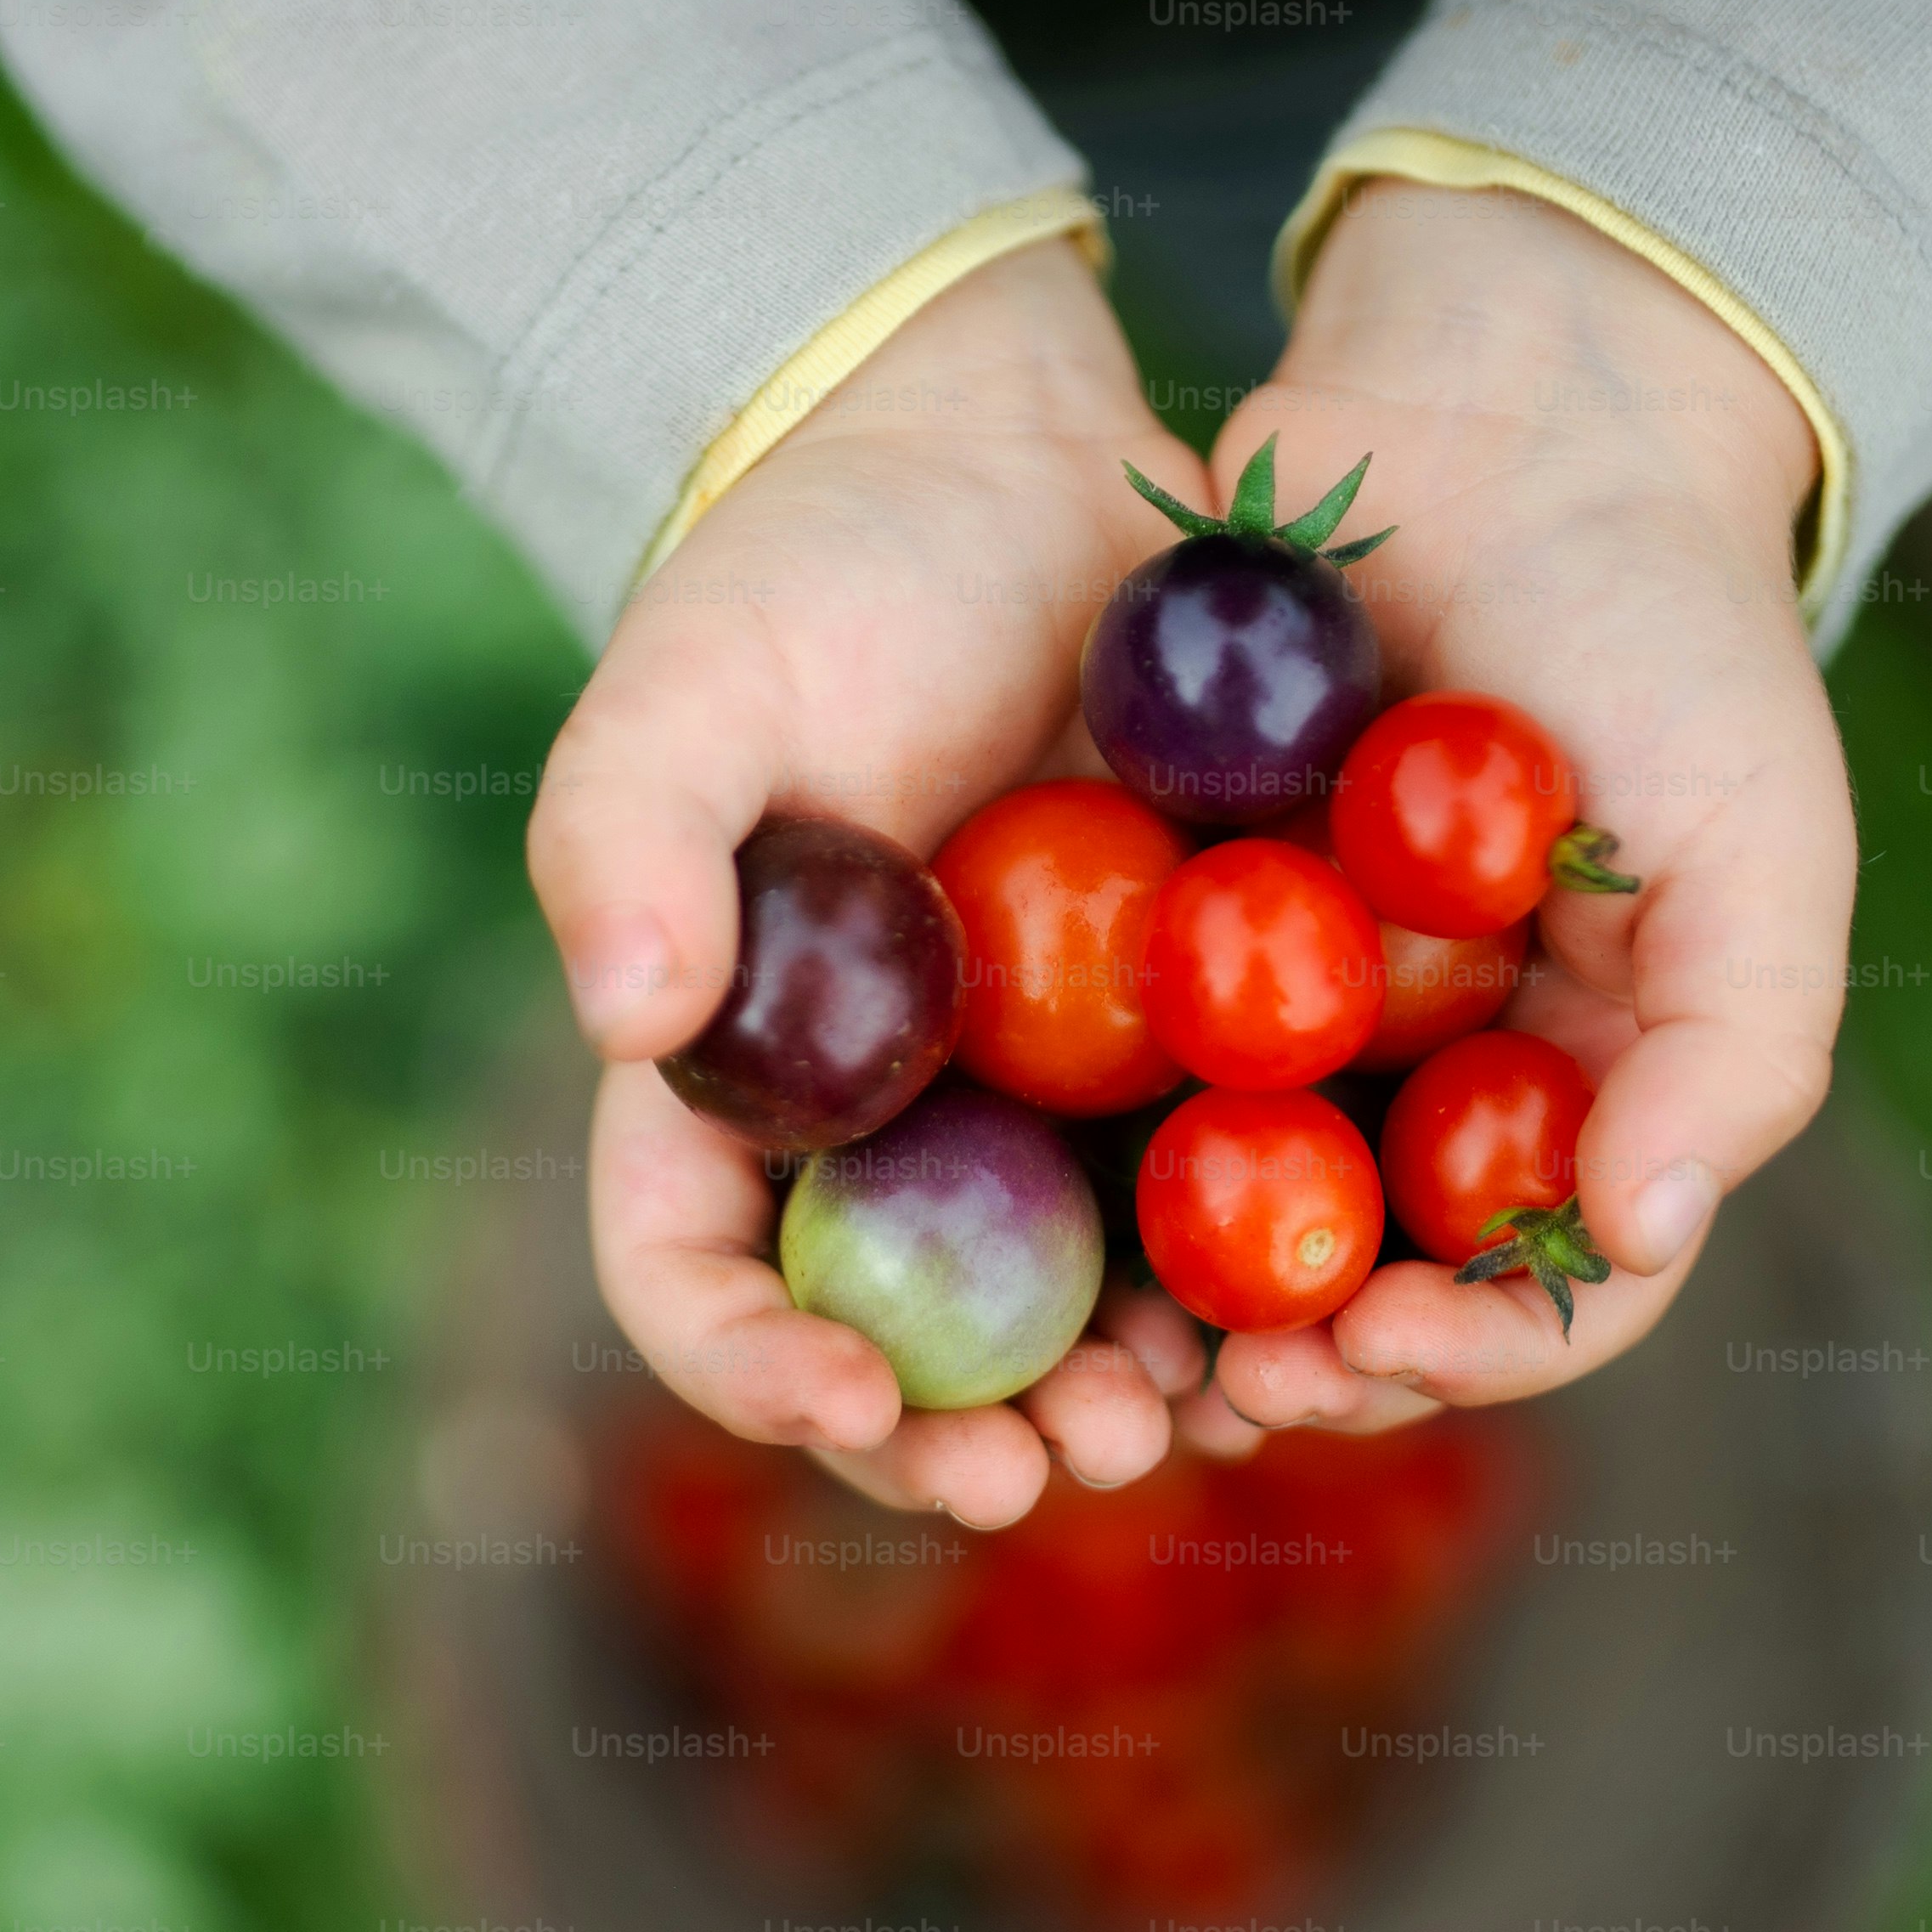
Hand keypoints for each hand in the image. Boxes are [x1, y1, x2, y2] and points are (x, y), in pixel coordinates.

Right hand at [532, 238, 1227, 1528]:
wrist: (998, 469)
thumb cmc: (808, 577)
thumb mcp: (688, 683)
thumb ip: (627, 839)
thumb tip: (628, 1014)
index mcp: (730, 1089)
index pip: (694, 1277)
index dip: (752, 1369)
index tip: (851, 1401)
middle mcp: (874, 1137)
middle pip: (892, 1355)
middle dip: (964, 1441)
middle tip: (1053, 1462)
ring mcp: (1029, 1110)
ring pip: (1060, 1319)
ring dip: (1113, 1395)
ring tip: (1179, 1417)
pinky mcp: (1171, 1059)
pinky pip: (1205, 1209)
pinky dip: (1242, 1282)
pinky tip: (1304, 1309)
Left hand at [1200, 181, 1845, 1436]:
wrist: (1514, 419)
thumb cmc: (1671, 633)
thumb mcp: (1760, 839)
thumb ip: (1734, 1050)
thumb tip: (1641, 1233)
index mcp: (1581, 1092)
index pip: (1537, 1291)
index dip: (1469, 1352)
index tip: (1381, 1346)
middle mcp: (1433, 1080)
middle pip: (1366, 1285)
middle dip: (1303, 1362)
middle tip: (1231, 1381)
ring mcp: (1298, 1012)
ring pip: (1230, 1211)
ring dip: (1180, 1300)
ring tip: (1126, 1340)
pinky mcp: (1174, 924)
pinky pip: (1120, 1065)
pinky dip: (1084, 1144)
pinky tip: (1028, 1186)